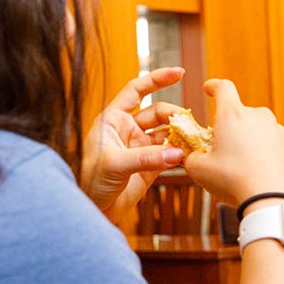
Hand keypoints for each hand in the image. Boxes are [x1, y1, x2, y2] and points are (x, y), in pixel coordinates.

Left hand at [80, 67, 187, 222]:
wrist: (93, 210)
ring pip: (166, 133)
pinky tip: (189, 154)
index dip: (156, 79)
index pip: (136, 90)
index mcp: (113, 120)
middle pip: (157, 112)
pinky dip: (181, 153)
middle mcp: (127, 130)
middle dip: (174, 116)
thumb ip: (146, 158)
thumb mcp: (114, 165)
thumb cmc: (90, 182)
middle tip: (187, 126)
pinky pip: (170, 153)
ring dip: (179, 135)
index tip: (178, 73)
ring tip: (192, 140)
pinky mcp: (150, 165)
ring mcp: (140, 147)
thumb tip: (176, 152)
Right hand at [181, 79, 283, 205]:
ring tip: (243, 168)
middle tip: (223, 151)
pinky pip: (275, 143)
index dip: (214, 86)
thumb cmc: (235, 183)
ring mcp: (278, 129)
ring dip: (250, 141)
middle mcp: (258, 116)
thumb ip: (190, 157)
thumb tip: (190, 155)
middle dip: (231, 128)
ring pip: (258, 130)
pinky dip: (267, 153)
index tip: (210, 88)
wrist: (273, 201)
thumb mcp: (200, 171)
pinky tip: (261, 172)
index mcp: (232, 115)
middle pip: (240, 114)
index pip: (223, 88)